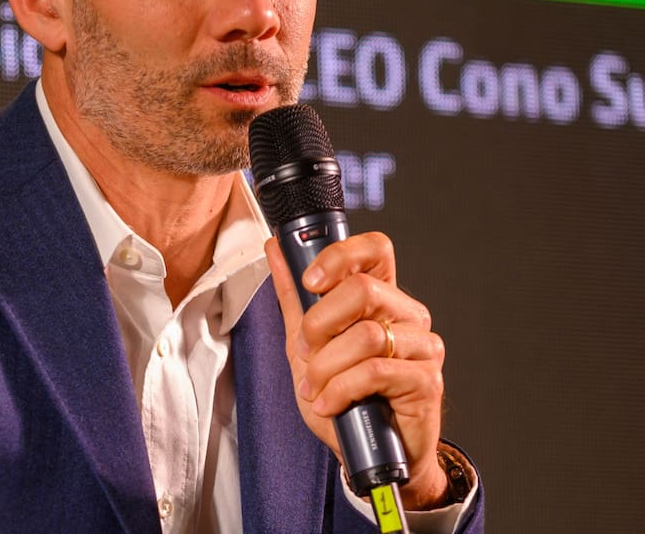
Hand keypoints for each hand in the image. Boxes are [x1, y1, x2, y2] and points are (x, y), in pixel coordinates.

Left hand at [265, 232, 448, 509]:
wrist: (369, 454)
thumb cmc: (344, 396)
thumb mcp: (305, 345)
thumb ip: (293, 298)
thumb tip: (275, 249)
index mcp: (381, 297)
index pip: (375, 249)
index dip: (340, 256)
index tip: (310, 282)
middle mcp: (407, 315)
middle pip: (364, 289)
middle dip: (320, 323)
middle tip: (306, 351)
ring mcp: (422, 346)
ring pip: (367, 335)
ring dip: (327, 366)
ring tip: (315, 387)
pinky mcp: (427, 380)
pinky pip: (376, 372)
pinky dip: (341, 389)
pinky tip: (329, 403)